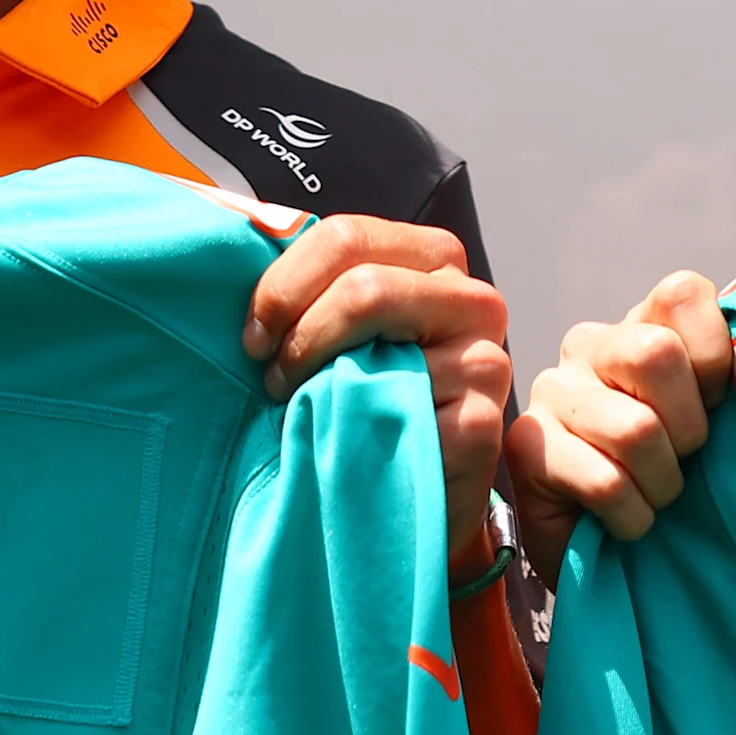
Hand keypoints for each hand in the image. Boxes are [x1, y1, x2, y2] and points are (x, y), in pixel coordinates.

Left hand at [244, 215, 512, 558]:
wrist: (407, 498)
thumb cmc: (365, 403)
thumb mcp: (344, 331)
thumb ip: (318, 287)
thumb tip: (251, 246)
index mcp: (436, 260)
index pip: (348, 237)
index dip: (283, 283)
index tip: (252, 334)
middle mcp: (474, 301)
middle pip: (362, 285)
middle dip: (297, 332)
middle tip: (268, 374)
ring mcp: (485, 363)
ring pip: (377, 347)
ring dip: (315, 381)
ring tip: (296, 408)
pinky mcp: (481, 424)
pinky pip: (396, 412)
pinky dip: (347, 428)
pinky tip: (337, 444)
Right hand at [504, 269, 735, 581]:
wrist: (616, 562)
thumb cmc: (677, 479)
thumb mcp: (715, 421)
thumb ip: (734, 378)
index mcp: (643, 324)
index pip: (681, 293)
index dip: (714, 354)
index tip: (717, 404)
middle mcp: (591, 345)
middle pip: (654, 354)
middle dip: (688, 427)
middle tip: (685, 459)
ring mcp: (552, 390)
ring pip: (635, 429)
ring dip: (664, 484)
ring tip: (656, 497)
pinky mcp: (526, 445)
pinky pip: (605, 483)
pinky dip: (634, 517)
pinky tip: (628, 522)